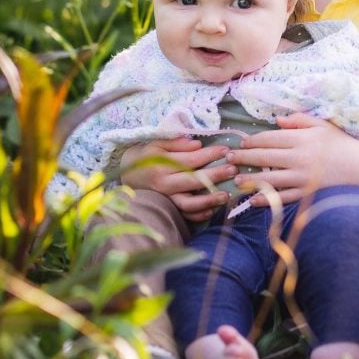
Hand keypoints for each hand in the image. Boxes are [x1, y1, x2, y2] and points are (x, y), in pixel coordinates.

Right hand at [120, 137, 237, 221]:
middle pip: (193, 180)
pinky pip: (184, 215)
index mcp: (162, 165)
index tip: (225, 150)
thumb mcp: (156, 144)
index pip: (191, 159)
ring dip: (209, 200)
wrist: (125, 176)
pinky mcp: (167, 209)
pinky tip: (212, 210)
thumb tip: (197, 145)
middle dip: (215, 175)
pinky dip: (198, 215)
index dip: (210, 155)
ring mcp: (166, 199)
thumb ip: (176, 143)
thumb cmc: (145, 157)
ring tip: (226, 195)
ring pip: (189, 203)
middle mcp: (164, 184)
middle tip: (233, 170)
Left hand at [226, 113, 358, 205]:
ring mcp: (302, 178)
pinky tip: (255, 200)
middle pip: (264, 157)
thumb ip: (299, 120)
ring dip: (250, 179)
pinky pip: (283, 198)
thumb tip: (276, 120)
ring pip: (269, 178)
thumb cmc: (343, 144)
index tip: (240, 143)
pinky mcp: (307, 194)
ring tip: (236, 179)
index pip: (269, 138)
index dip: (252, 140)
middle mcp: (299, 157)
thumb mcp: (323, 125)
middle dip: (243, 157)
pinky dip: (267, 200)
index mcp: (301, 139)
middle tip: (228, 158)